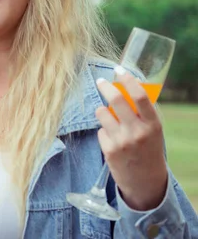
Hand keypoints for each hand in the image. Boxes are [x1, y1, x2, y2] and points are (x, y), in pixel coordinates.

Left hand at [95, 66, 167, 210]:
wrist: (145, 182)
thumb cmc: (148, 149)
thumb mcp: (153, 130)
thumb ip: (141, 112)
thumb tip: (126, 84)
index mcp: (153, 125)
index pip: (140, 96)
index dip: (128, 80)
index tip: (119, 70)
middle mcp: (137, 132)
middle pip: (116, 100)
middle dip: (105, 87)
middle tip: (100, 81)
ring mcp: (122, 141)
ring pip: (102, 112)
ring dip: (102, 111)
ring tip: (109, 119)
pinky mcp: (108, 150)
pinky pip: (100, 130)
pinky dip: (104, 131)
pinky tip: (113, 141)